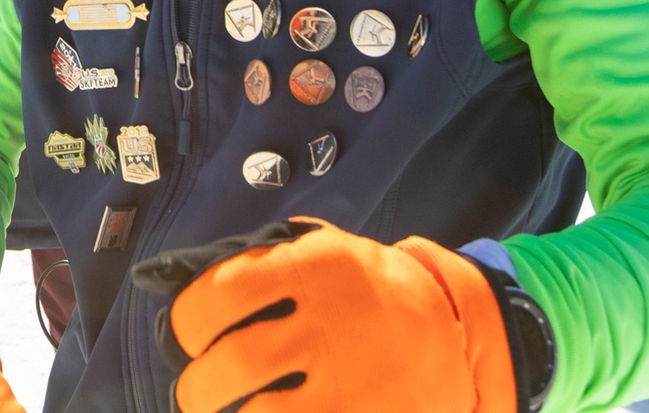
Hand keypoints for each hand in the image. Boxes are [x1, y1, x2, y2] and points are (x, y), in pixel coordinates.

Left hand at [130, 218, 522, 412]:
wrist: (460, 337)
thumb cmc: (375, 293)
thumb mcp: (331, 252)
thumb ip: (271, 262)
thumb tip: (188, 284)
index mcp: (315, 267)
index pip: (218, 294)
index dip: (188, 322)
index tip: (190, 337)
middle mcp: (329, 323)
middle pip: (231, 366)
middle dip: (199, 387)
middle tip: (199, 390)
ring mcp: (349, 383)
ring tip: (226, 411)